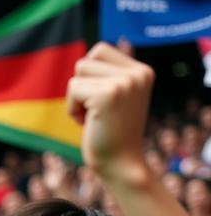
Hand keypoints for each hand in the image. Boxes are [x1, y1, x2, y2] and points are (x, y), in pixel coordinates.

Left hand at [67, 42, 152, 183]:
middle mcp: (138, 73)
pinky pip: (73, 89)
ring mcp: (125, 82)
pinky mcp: (108, 94)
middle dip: (81, 86)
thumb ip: (112, 75)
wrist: (120, 165)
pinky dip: (72, 109)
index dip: (89, 76)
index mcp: (143, 71)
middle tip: (95, 112)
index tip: (99, 102)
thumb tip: (103, 50)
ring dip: (76, 97)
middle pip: (87, 59)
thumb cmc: (112, 136)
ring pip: (78, 71)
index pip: (100, 50)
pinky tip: (87, 123)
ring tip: (92, 117)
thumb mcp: (118, 98)